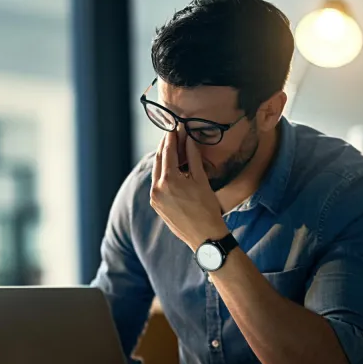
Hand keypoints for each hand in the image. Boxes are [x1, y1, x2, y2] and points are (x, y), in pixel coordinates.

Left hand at [150, 131, 228, 250]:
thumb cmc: (207, 208)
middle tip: (172, 134)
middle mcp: (157, 188)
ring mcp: (155, 198)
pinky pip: (157, 184)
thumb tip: (189, 139)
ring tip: (172, 149)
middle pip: (159, 160)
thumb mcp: (201, 180)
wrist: (205, 236)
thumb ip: (193, 157)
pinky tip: (171, 169)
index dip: (172, 137)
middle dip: (165, 146)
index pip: (168, 151)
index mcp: (169, 180)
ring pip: (157, 172)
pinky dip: (163, 174)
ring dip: (163, 159)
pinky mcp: (156, 205)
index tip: (175, 127)